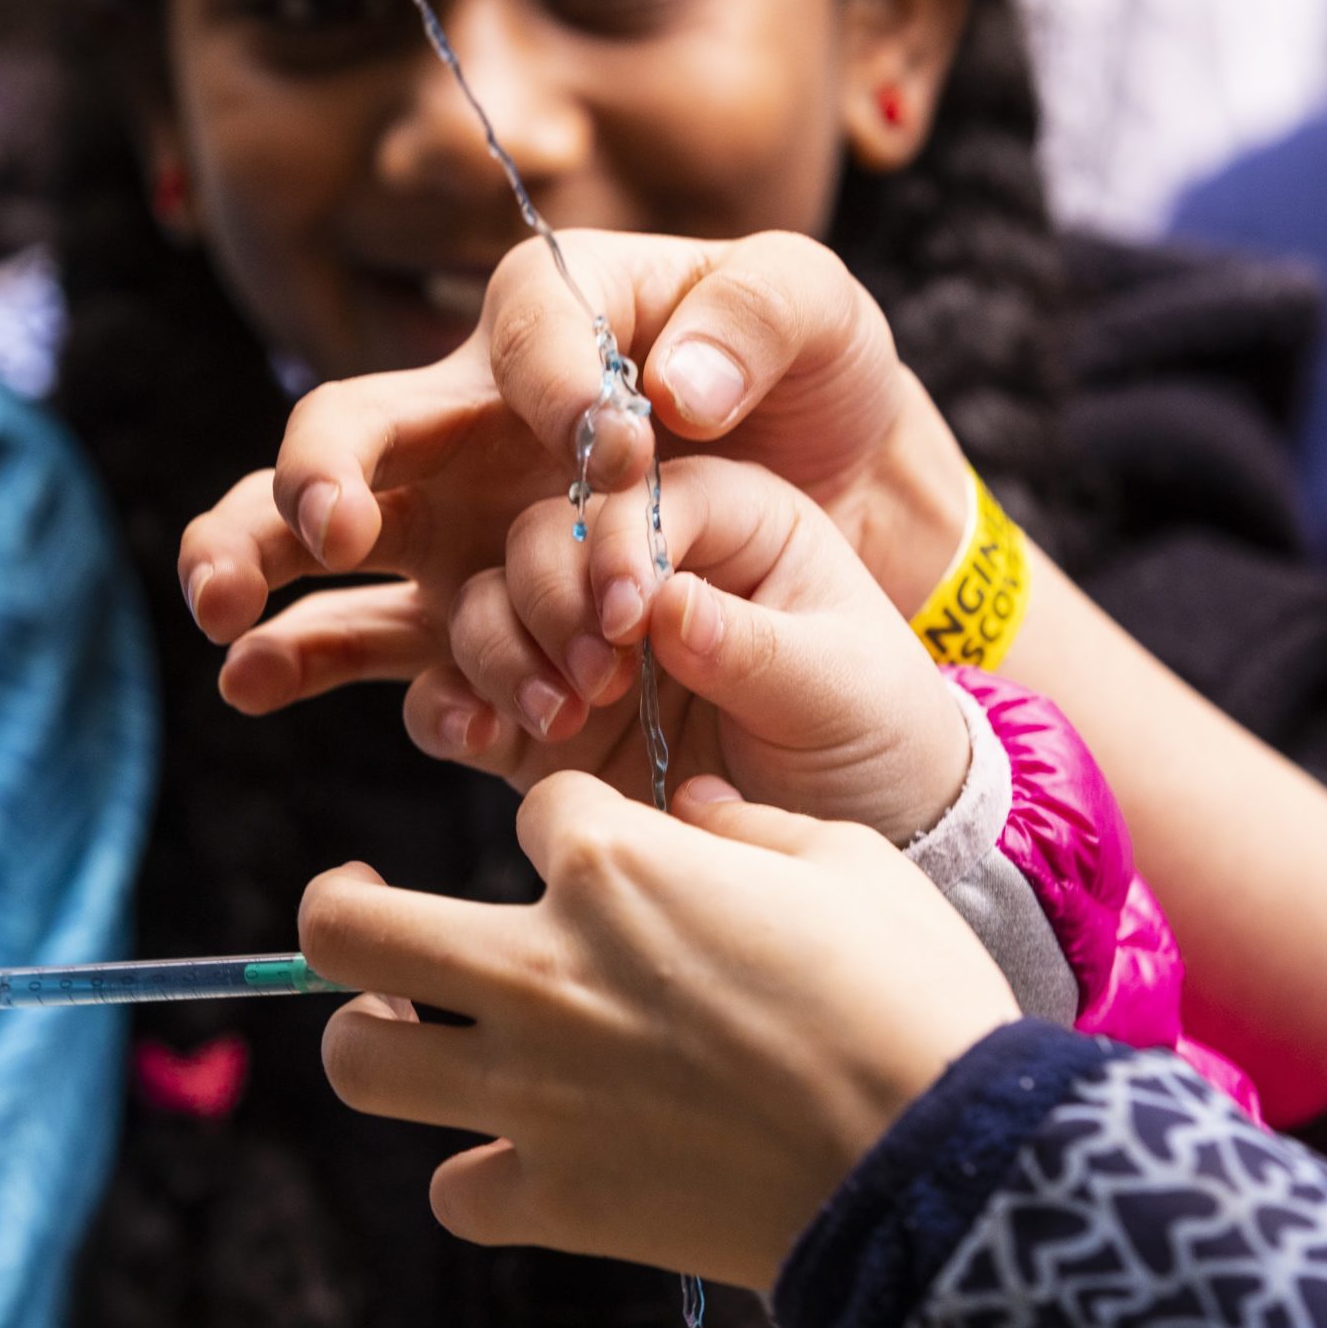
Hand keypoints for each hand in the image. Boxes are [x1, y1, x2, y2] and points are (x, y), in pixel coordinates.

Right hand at [181, 231, 980, 698]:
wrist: (851, 519)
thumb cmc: (821, 384)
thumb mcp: (823, 314)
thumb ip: (759, 315)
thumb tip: (672, 385)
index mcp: (564, 318)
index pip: (521, 322)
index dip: (551, 377)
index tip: (615, 443)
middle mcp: (480, 417)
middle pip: (357, 425)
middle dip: (318, 475)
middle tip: (326, 531)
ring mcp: (462, 526)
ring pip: (320, 537)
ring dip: (256, 565)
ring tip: (223, 620)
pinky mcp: (473, 624)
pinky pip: (379, 647)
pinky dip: (311, 665)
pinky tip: (256, 685)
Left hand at [304, 772, 1022, 1292]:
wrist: (938, 1163)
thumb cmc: (909, 995)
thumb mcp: (847, 859)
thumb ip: (746, 823)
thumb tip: (692, 809)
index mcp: (613, 864)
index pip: (537, 806)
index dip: (575, 822)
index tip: (610, 850)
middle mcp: (542, 969)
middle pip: (347, 927)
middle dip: (335, 904)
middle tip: (354, 900)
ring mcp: (534, 1092)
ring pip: (358, 1061)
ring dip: (367, 1037)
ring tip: (396, 1026)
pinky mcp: (557, 1199)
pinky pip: (455, 1191)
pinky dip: (476, 1173)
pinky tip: (513, 1151)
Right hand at [392, 457, 971, 845]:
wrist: (861, 836)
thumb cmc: (874, 730)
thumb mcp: (845, 684)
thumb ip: (755, 643)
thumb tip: (666, 606)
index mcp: (725, 513)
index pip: (639, 491)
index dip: (617, 541)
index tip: (629, 617)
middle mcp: (633, 559)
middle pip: (540, 529)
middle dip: (547, 594)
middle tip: (596, 673)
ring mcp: (575, 634)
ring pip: (483, 601)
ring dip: (498, 651)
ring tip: (559, 716)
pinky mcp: (532, 709)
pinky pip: (454, 689)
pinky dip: (452, 707)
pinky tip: (480, 737)